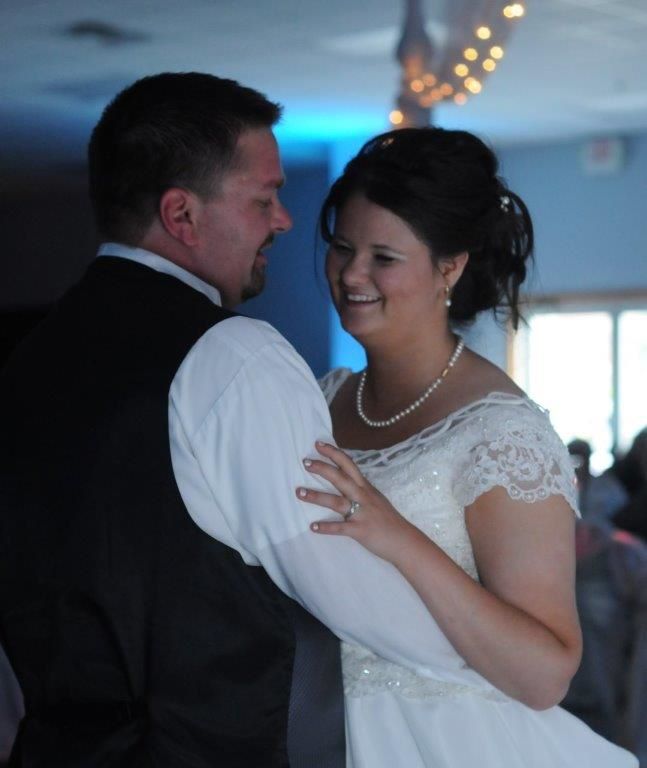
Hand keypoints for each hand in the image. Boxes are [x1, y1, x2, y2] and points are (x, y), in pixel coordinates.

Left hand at [296, 441, 417, 562]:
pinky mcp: (360, 530)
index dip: (334, 453)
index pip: (348, 465)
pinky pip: (341, 528)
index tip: (318, 445)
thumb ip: (361, 490)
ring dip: (316, 496)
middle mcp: (362, 497)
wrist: (404, 541)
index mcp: (365, 487)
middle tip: (305, 462)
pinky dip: (326, 527)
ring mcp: (361, 513)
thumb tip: (346, 480)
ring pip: (336, 501)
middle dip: (322, 468)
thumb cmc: (388, 520)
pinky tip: (313, 527)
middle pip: (340, 478)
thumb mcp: (376, 498)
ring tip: (299, 493)